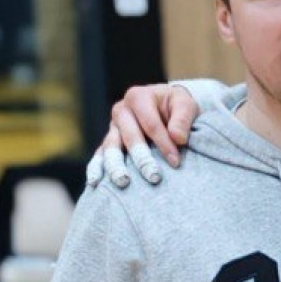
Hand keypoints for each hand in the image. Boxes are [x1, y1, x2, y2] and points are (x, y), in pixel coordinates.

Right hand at [85, 84, 199, 187]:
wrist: (166, 108)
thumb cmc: (176, 107)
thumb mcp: (185, 105)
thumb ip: (183, 119)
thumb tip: (178, 138)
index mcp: (138, 97)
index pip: (151, 125)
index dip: (164, 144)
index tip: (176, 163)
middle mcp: (121, 111)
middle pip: (129, 137)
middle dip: (142, 159)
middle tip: (154, 178)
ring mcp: (113, 128)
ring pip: (111, 147)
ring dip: (116, 166)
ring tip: (123, 183)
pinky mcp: (109, 142)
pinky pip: (100, 155)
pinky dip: (96, 168)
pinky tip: (95, 183)